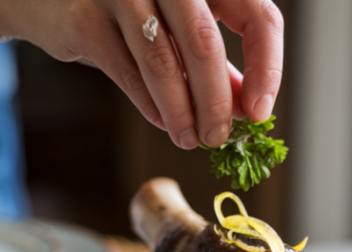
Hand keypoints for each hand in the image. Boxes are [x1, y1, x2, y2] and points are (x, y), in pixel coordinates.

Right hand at [0, 0, 283, 149]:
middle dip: (216, 101)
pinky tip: (163, 121)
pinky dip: (150, 103)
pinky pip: (128, 71)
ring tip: (189, 138)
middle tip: (219, 137)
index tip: (260, 112)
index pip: (258, 15)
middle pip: (206, 42)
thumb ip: (210, 57)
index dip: (265, 68)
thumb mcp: (174, 22)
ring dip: (180, 110)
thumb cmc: (120, 8)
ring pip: (163, 61)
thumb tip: (248, 108)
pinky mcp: (85, 17)